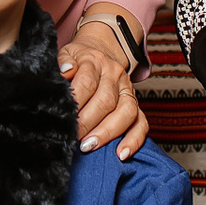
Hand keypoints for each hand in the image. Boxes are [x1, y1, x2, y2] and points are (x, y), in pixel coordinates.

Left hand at [59, 21, 147, 159]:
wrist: (99, 51)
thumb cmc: (79, 59)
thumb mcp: (67, 54)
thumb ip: (64, 62)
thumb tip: (66, 71)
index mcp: (95, 61)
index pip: (87, 82)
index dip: (76, 102)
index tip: (64, 119)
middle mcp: (115, 75)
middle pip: (106, 100)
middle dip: (87, 123)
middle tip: (72, 137)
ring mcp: (128, 90)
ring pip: (126, 112)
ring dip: (107, 132)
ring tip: (89, 146)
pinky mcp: (136, 104)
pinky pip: (142, 123)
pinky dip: (134, 140)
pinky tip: (121, 153)